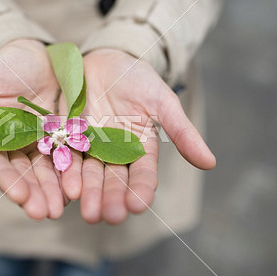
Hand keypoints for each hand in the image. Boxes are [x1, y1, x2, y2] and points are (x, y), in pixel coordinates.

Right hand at [0, 39, 69, 219]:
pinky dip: (73, 173)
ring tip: (62, 208)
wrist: (37, 56)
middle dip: (34, 194)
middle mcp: (15, 148)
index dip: (7, 180)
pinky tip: (80, 188)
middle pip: (24, 175)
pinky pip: (68, 158)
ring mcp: (40, 145)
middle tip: (45, 213)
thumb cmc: (4, 65)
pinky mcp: (63, 139)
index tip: (19, 195)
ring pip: (46, 172)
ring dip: (53, 191)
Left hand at [79, 49, 215, 224]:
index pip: (143, 174)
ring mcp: (90, 147)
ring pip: (90, 174)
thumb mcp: (162, 101)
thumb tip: (210, 163)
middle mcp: (115, 153)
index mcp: (140, 148)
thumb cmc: (137, 78)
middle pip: (114, 180)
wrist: (104, 59)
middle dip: (111, 199)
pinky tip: (65, 188)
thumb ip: (181, 132)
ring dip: (88, 193)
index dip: (141, 190)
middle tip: (109, 217)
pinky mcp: (68, 137)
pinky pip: (66, 157)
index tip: (138, 206)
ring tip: (86, 211)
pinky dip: (66, 172)